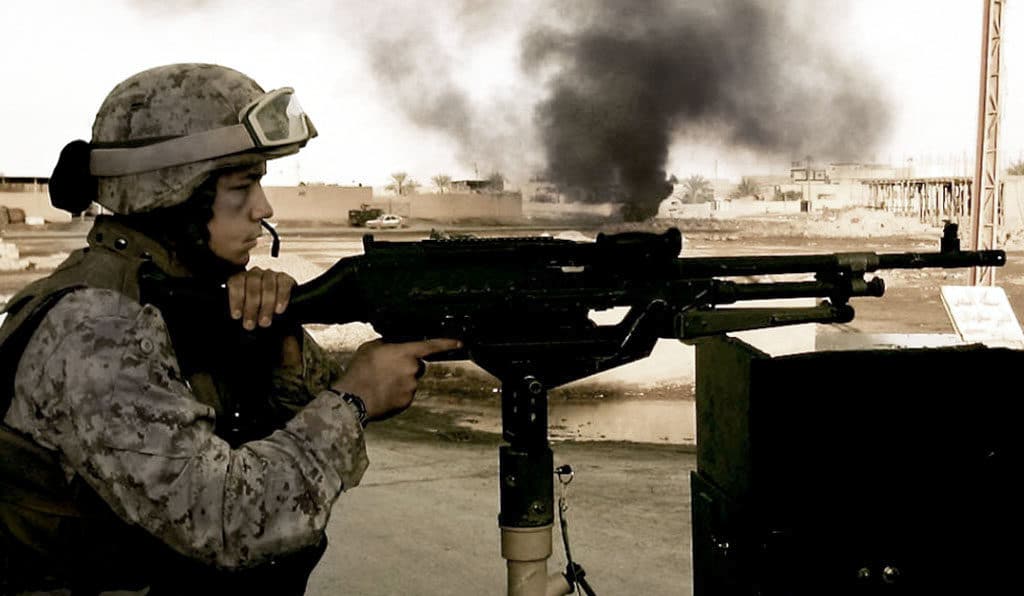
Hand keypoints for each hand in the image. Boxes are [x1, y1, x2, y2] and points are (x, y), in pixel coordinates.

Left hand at [226, 267, 296, 330]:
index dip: (236, 300)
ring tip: (265, 321)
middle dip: (251, 308)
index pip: (236, 284)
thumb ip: (240, 311)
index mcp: (241, 278)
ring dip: (266, 306)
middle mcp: (255, 274)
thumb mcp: (243, 310)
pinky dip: (281, 298)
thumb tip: (239, 319)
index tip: (237, 315)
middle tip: (250, 324)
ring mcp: (271, 275)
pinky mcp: (285, 279)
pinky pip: (283, 286)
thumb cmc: (256, 309)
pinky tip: (278, 310)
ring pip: (268, 287)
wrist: (277, 309)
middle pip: (252, 287)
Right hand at [331, 338, 461, 420]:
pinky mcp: (407, 402)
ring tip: (380, 383)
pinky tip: (382, 393)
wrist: (354, 398)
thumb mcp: (369, 348)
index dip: (446, 343)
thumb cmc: (359, 371)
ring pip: (410, 381)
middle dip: (407, 366)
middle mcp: (412, 370)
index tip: (459, 343)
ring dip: (400, 381)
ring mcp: (411, 387)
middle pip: (417, 365)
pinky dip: (397, 394)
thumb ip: (386, 344)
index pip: (431, 346)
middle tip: (387, 370)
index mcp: (405, 353)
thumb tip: (392, 345)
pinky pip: (405, 395)